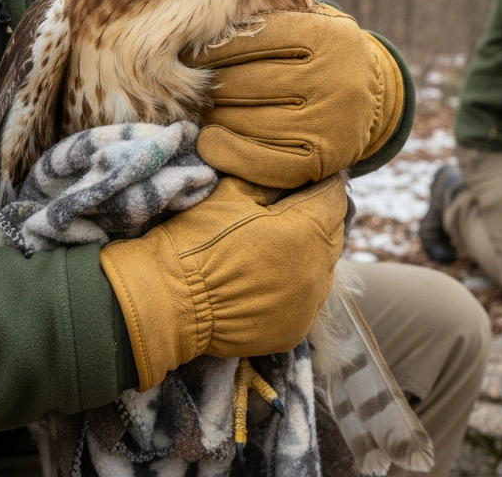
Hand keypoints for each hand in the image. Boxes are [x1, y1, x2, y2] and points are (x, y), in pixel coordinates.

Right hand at [99, 174, 346, 390]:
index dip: (319, 184)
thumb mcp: (231, 193)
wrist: (165, 302)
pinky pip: (306, 301)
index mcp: (307, 231)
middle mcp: (317, 271)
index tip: (302, 182)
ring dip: (307, 256)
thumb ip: (272, 181)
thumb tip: (294, 171)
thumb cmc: (196, 242)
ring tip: (272, 250)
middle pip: (333, 233)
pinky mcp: (293, 331)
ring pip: (323, 269)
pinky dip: (293, 289)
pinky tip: (265, 282)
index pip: (335, 196)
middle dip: (316, 219)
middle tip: (284, 214)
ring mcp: (307, 306)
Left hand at [190, 4, 404, 187]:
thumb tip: (204, 24)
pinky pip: (259, 161)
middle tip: (189, 85)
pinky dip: (226, 151)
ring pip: (245, 121)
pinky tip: (209, 140)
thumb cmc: (320, 55)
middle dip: (209, 84)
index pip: (254, 39)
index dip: (213, 49)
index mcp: (329, 36)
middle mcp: (333, 80)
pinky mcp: (320, 161)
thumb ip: (269, 16)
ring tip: (200, 107)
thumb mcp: (309, 22)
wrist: (368, 101)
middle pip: (243, 83)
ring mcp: (328, 124)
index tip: (189, 54)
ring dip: (213, 116)